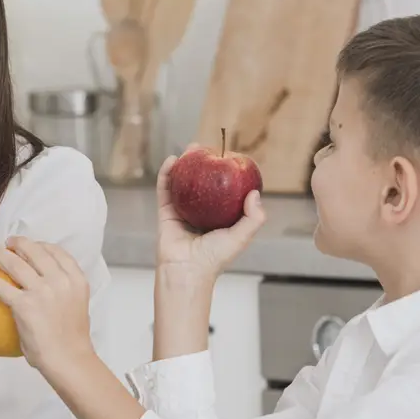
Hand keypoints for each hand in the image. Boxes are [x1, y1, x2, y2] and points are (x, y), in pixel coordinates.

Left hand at [0, 238, 93, 373]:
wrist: (68, 360)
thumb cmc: (71, 341)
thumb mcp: (76, 307)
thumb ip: (64, 292)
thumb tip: (50, 285)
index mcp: (76, 279)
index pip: (56, 252)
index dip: (40, 244)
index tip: (30, 246)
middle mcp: (61, 280)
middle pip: (35, 251)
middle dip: (18, 243)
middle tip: (7, 243)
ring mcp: (43, 291)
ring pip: (15, 262)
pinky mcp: (24, 304)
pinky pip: (0, 286)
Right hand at [155, 149, 266, 283]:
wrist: (187, 271)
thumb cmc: (215, 257)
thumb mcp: (241, 237)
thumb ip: (254, 218)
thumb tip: (255, 193)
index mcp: (218, 219)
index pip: (224, 192)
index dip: (227, 175)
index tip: (231, 159)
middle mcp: (200, 213)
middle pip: (202, 183)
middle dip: (205, 164)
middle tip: (209, 147)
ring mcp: (182, 212)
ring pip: (182, 183)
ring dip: (185, 164)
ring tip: (191, 148)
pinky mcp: (165, 213)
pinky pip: (165, 190)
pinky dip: (166, 174)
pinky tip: (172, 160)